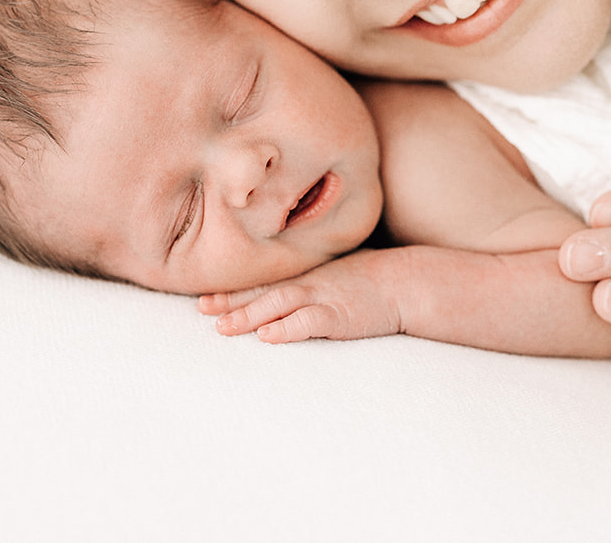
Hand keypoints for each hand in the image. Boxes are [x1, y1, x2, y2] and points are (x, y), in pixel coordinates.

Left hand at [197, 249, 403, 343]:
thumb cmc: (376, 279)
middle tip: (201, 310)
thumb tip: (291, 300)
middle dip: (231, 303)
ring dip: (249, 316)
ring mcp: (324, 298)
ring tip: (223, 328)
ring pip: (278, 305)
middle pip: (263, 293)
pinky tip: (269, 336)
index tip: (204, 301)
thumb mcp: (339, 275)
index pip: (263, 284)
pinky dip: (288, 328)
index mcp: (308, 277)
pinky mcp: (340, 316)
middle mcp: (310, 284)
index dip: (233, 292)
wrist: (408, 281)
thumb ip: (314, 283)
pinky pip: (310, 321)